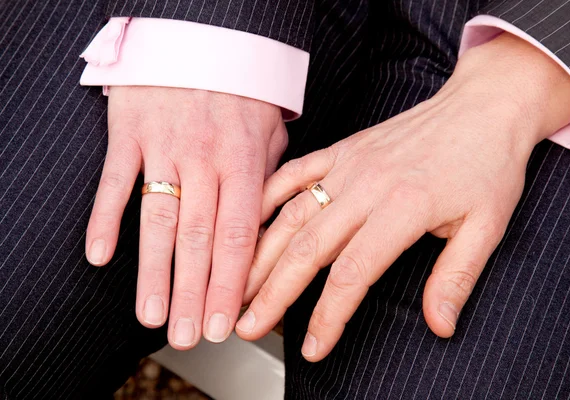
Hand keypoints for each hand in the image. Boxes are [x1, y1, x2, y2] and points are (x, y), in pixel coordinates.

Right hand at [85, 87, 286, 348]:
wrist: (202, 37)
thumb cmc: (239, 91)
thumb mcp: (268, 133)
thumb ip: (266, 182)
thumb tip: (266, 229)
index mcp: (243, 162)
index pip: (239, 235)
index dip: (232, 282)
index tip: (228, 321)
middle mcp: (204, 159)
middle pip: (198, 238)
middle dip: (194, 292)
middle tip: (189, 335)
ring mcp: (164, 147)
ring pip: (157, 219)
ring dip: (153, 271)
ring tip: (152, 314)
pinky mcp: (130, 134)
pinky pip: (114, 181)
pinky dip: (104, 217)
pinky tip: (99, 256)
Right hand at [235, 34, 569, 360]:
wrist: (483, 106)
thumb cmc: (487, 163)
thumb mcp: (487, 225)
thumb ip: (456, 277)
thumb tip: (440, 324)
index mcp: (404, 207)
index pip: (353, 273)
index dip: (328, 316)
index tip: (312, 346)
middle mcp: (367, 186)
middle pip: (308, 248)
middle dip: (273, 292)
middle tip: (248, 324)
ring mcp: (350, 165)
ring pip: (292, 214)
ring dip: (262, 253)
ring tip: (240, 285)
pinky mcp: (343, 150)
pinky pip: (296, 173)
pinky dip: (268, 197)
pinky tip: (250, 222)